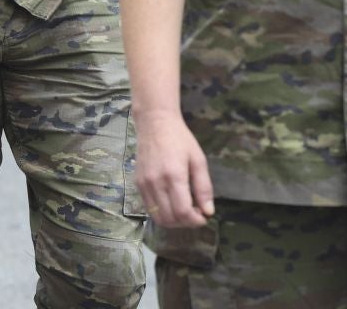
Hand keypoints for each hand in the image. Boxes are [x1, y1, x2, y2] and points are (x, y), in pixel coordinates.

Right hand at [134, 110, 215, 227]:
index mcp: (174, 176)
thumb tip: (208, 211)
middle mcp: (156, 183)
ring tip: (184, 210)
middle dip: (185, 222)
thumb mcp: (198, 160)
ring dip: (173, 221)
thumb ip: (203, 187)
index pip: (182, 212)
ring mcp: (144, 184)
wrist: (155, 123)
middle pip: (170, 218)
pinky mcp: (138, 184)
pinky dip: (162, 212)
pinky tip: (172, 202)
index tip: (204, 217)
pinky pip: (149, 208)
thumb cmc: (180, 139)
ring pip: (157, 217)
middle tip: (196, 214)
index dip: (195, 221)